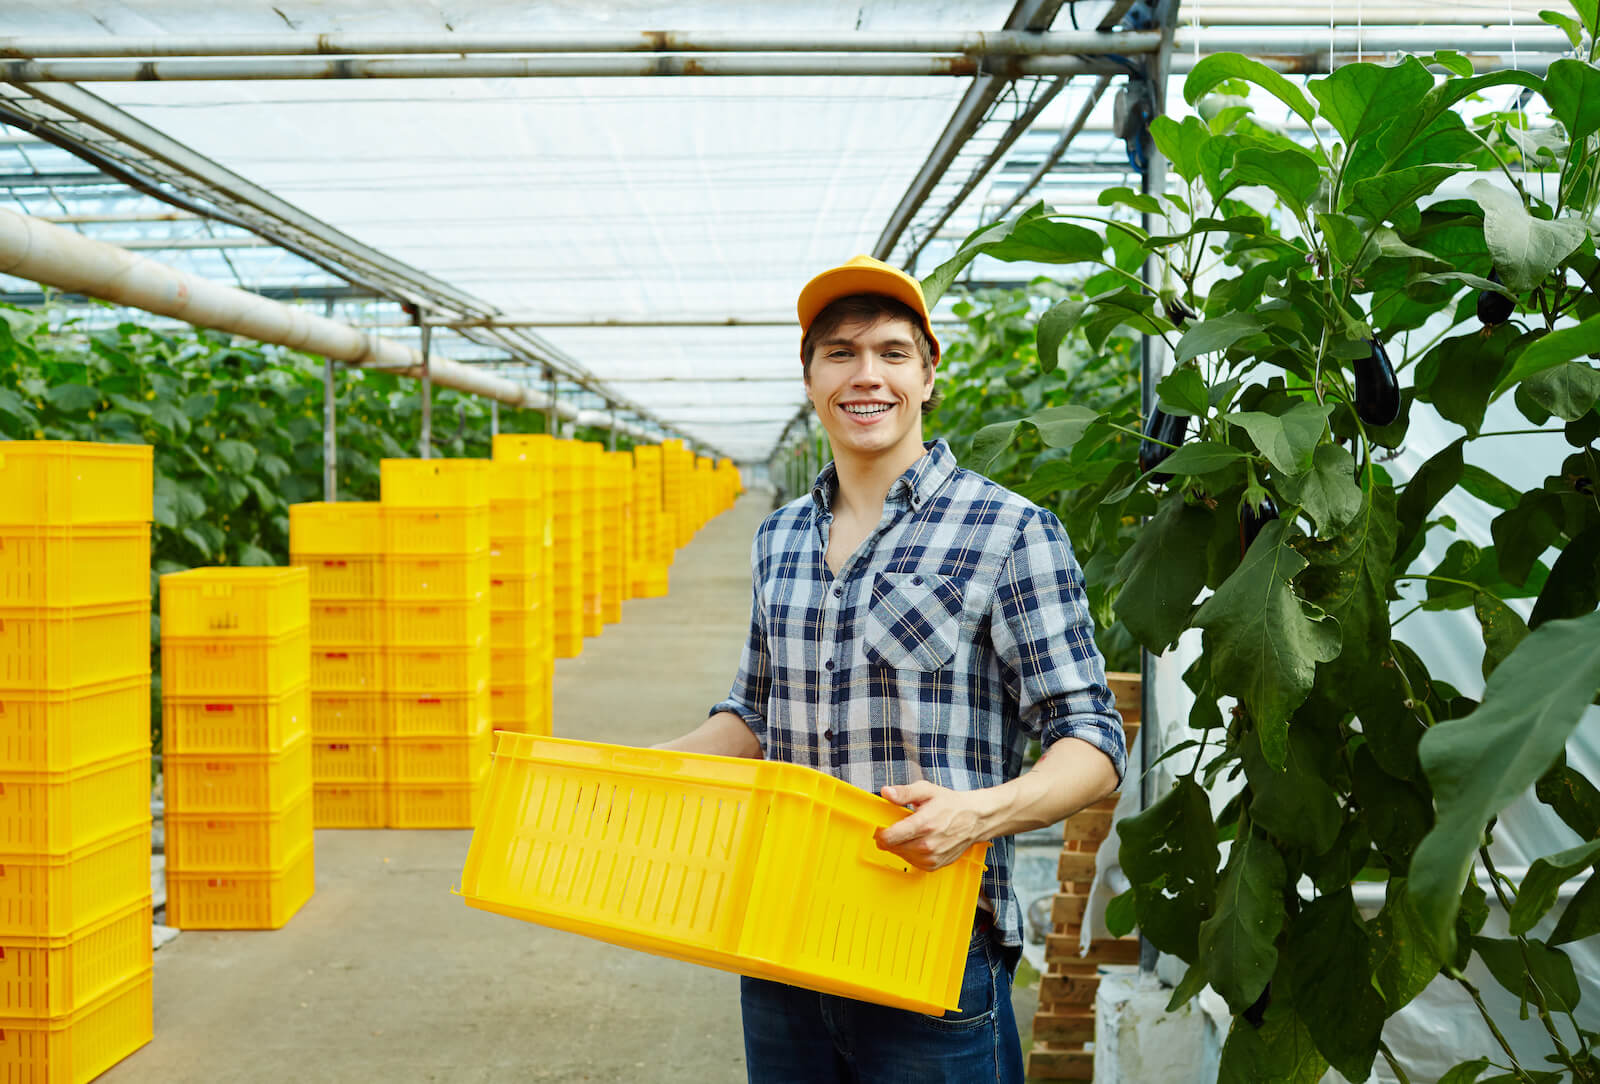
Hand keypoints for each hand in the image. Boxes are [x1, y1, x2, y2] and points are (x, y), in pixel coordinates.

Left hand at [874, 781, 988, 870]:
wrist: (975, 818)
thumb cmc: (951, 804)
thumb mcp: (926, 790)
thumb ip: (904, 793)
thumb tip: (886, 792)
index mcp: (923, 824)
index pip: (889, 837)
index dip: (880, 832)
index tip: (881, 826)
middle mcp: (928, 844)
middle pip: (893, 848)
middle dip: (890, 837)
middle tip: (897, 826)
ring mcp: (932, 857)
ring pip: (902, 856)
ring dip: (900, 846)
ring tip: (911, 832)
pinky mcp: (935, 865)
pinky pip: (913, 863)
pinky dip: (911, 854)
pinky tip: (918, 842)